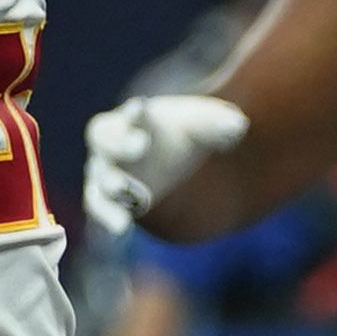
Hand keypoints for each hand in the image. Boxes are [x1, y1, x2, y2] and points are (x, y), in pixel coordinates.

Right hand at [80, 90, 247, 232]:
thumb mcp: (207, 125)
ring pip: (98, 179)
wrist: (179, 161)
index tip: (143, 108)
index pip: (127, 114)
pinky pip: (101, 208)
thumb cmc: (187, 135)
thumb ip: (220, 124)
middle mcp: (113, 144)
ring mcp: (106, 172)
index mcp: (134, 120)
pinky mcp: (110, 200)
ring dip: (111, 187)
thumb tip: (238, 126)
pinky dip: (108, 216)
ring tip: (133, 197)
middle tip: (140, 146)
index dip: (133, 112)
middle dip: (120, 143)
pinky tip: (121, 227)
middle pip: (103, 139)